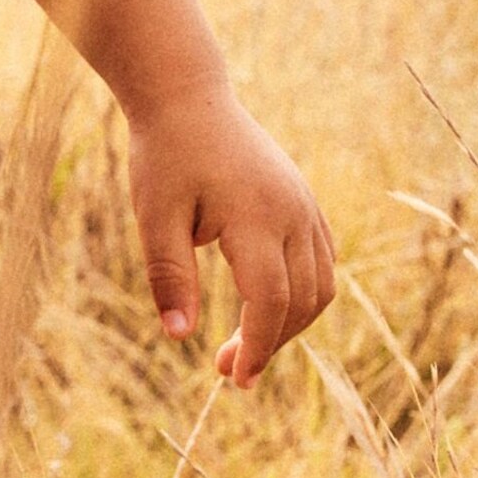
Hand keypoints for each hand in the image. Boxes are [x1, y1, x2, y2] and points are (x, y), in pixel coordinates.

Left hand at [126, 78, 336, 388]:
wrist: (188, 98)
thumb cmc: (165, 155)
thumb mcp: (154, 216)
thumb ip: (169, 276)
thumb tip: (178, 336)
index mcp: (255, 215)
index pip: (271, 300)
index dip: (256, 346)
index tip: (233, 379)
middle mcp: (293, 211)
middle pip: (302, 300)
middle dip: (269, 344)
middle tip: (226, 369)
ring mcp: (305, 205)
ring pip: (320, 285)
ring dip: (290, 324)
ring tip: (245, 345)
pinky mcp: (304, 202)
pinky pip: (323, 261)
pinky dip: (303, 296)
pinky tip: (266, 309)